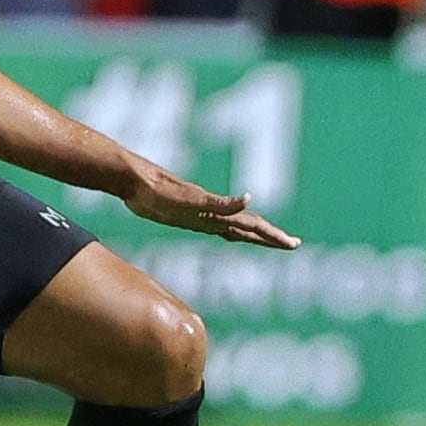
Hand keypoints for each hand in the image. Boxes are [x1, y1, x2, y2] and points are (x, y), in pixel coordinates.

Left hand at [124, 165, 299, 250]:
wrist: (132, 181)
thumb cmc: (158, 191)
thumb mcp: (189, 200)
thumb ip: (220, 203)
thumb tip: (250, 199)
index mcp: (217, 212)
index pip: (252, 226)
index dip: (272, 236)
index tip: (293, 244)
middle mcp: (213, 213)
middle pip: (249, 227)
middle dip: (271, 237)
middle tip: (293, 244)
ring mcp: (201, 213)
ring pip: (235, 227)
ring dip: (254, 235)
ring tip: (270, 240)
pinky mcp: (186, 214)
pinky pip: (214, 224)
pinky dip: (228, 229)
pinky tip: (232, 232)